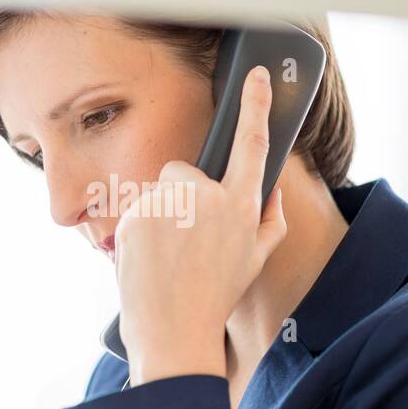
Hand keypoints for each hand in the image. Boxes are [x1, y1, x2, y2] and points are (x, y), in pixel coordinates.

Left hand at [114, 64, 287, 385]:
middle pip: (186, 172)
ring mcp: (170, 203)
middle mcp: (207, 197)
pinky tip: (150, 260)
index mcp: (241, 206)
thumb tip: (270, 189)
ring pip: (159, 195)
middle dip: (184, 197)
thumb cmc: (215, 297)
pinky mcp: (138, 214)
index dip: (256, 107)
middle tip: (187, 241)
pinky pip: (137, 211)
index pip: (252, 145)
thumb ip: (269, 219)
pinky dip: (140, 231)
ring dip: (161, 217)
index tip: (258, 78)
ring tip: (168, 258)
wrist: (174, 329)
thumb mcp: (255, 260)